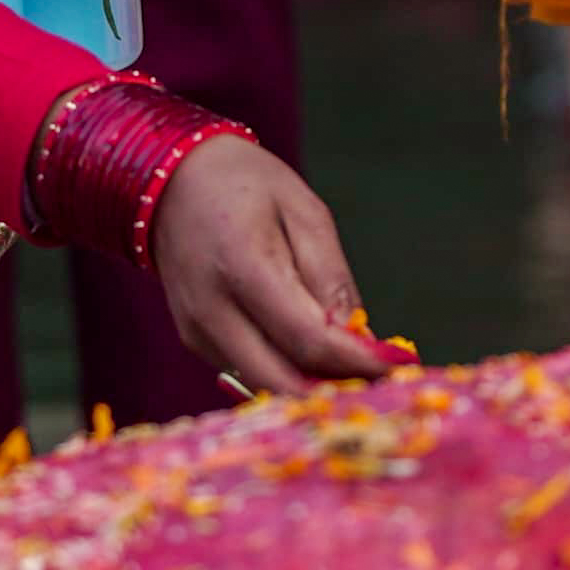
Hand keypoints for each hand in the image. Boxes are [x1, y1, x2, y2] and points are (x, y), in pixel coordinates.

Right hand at [146, 139, 398, 397]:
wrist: (172, 179)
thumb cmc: (248, 185)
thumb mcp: (305, 212)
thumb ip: (331, 278)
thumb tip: (359, 339)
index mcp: (243, 265)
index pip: (307, 338)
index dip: (357, 363)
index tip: (398, 371)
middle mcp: (212, 309)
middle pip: (282, 381)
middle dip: (335, 390)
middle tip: (380, 385)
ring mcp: (196, 330)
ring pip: (264, 384)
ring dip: (310, 386)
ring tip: (354, 371)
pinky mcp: (193, 339)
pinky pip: (248, 369)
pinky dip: (285, 370)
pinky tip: (313, 353)